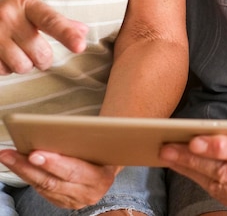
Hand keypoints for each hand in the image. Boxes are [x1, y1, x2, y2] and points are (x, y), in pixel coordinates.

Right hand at [0, 0, 87, 73]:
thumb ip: (56, 20)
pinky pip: (3, 72)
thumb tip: (83, 32)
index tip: (80, 46)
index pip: (50, 20)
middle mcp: (8, 16)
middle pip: (40, 53)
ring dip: (24, 64)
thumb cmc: (9, 8)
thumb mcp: (31, 6)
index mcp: (25, 3)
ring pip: (22, 66)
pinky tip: (2, 53)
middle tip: (35, 49)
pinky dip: (6, 67)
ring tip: (16, 50)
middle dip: (42, 58)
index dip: (67, 34)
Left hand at [0, 148, 118, 209]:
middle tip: (11, 155)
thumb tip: (58, 131)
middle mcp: (86, 194)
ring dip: (22, 171)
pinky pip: (42, 191)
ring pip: (43, 187)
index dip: (53, 163)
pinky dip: (29, 176)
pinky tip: (18, 164)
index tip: (35, 154)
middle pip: (52, 182)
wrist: (110, 169)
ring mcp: (73, 201)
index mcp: (100, 178)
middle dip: (29, 168)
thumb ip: (87, 142)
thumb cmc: (104, 150)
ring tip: (7, 156)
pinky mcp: (62, 203)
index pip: (73, 171)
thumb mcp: (102, 145)